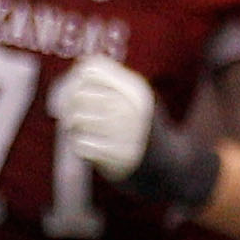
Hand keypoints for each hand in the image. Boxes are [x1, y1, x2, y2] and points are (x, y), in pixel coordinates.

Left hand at [56, 54, 219, 211]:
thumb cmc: (143, 130)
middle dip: (67, 105)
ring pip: (77, 118)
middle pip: (79, 94)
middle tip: (70, 117)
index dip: (72, 79)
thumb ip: (108, 84)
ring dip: (73, 127)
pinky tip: (90, 147)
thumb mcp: (135, 99)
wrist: (173, 169)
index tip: (69, 93)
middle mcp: (134, 108)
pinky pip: (81, 144)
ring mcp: (128, 134)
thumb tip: (67, 79)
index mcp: (137, 90)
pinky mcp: (119, 158)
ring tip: (82, 132)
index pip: (89, 70)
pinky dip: (79, 145)